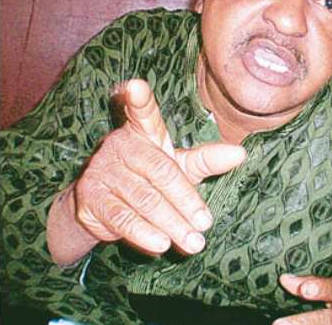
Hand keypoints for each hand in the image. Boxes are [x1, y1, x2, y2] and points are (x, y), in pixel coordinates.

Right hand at [48, 79, 245, 262]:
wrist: (101, 207)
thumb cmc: (148, 179)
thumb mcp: (177, 167)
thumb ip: (206, 160)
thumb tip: (241, 153)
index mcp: (142, 132)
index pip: (143, 113)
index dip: (139, 99)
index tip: (135, 86)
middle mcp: (119, 145)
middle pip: (159, 172)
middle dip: (185, 201)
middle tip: (205, 226)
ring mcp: (102, 170)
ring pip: (143, 199)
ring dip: (170, 224)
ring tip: (192, 243)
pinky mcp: (90, 197)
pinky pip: (121, 218)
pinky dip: (143, 234)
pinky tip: (161, 245)